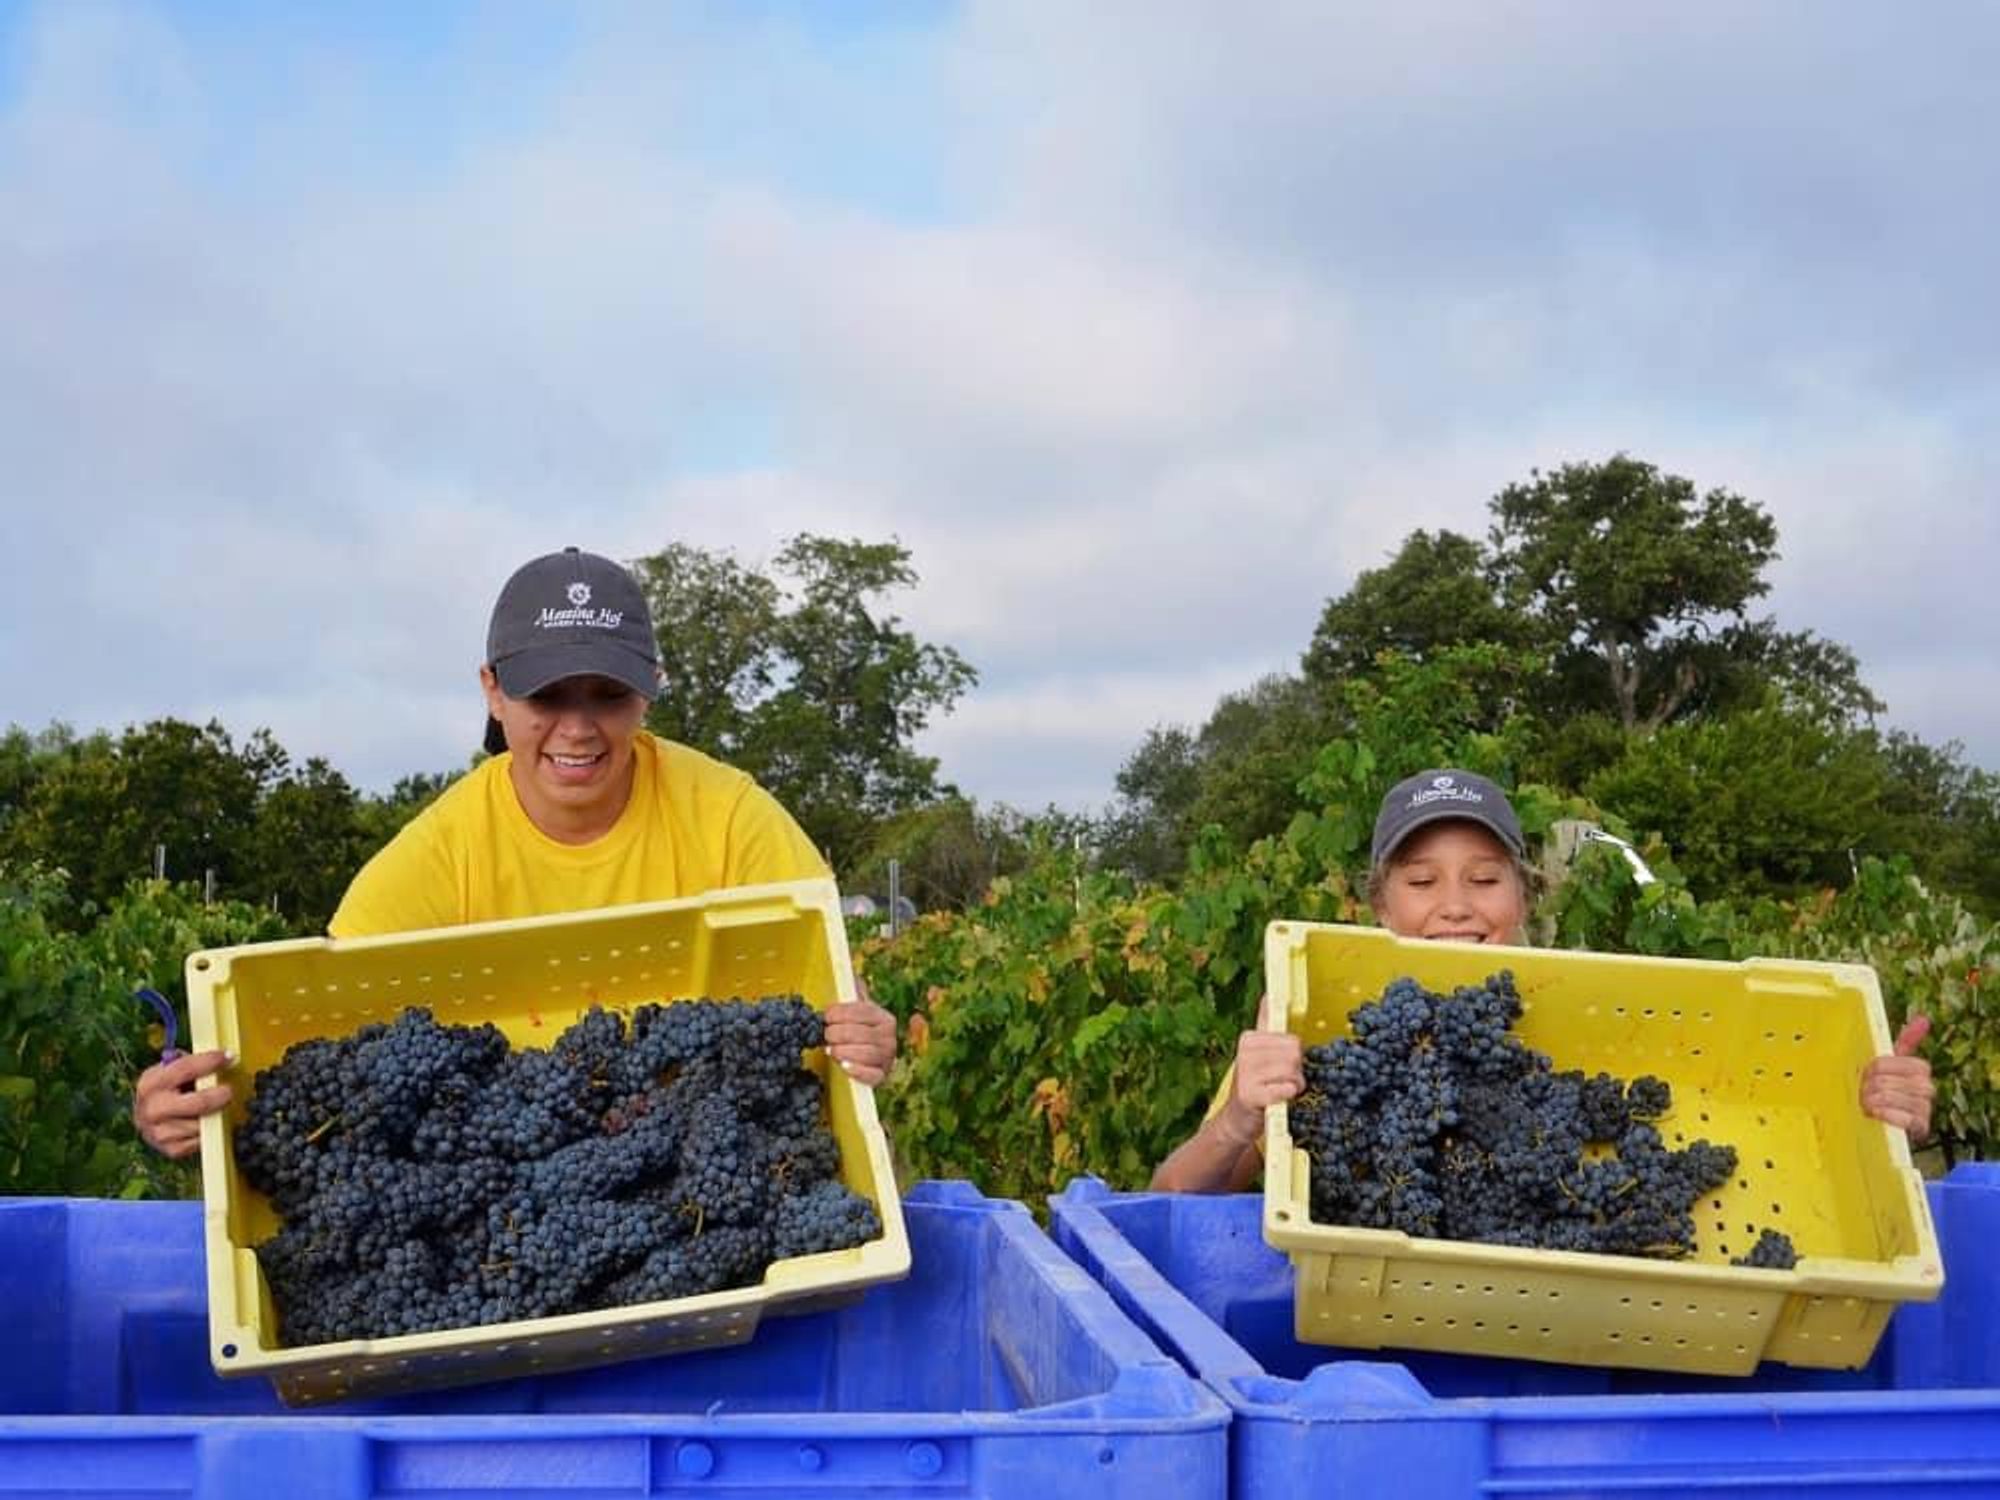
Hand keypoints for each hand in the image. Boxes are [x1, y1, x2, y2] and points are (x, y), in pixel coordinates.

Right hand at [132, 1049, 234, 1158]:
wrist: (145, 1121)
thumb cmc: (165, 1091)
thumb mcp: (168, 1072)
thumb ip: (188, 1063)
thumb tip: (221, 1056)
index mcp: (151, 1083)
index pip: (185, 1068)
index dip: (211, 1061)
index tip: (230, 1057)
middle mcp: (152, 1108)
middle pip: (200, 1102)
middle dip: (221, 1095)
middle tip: (229, 1090)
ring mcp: (160, 1132)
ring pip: (204, 1123)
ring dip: (216, 1114)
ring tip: (217, 1106)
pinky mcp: (172, 1149)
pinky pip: (201, 1140)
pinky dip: (209, 1131)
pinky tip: (206, 1122)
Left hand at [824, 976, 897, 1086]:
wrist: (863, 1058)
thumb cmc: (854, 1030)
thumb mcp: (854, 1010)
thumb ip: (851, 990)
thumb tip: (847, 965)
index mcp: (883, 1017)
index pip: (864, 1011)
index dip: (842, 1012)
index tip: (826, 1015)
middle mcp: (889, 1037)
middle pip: (863, 1034)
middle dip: (839, 1033)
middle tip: (826, 1034)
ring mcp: (887, 1058)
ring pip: (867, 1054)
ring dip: (844, 1051)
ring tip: (830, 1049)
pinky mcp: (881, 1077)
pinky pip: (872, 1076)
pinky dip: (858, 1071)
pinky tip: (844, 1066)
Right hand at [1218, 998, 1302, 1146]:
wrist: (1237, 1119)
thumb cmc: (1254, 1083)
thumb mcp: (1256, 1052)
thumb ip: (1265, 1023)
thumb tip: (1269, 995)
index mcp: (1249, 1038)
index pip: (1292, 1041)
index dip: (1293, 1056)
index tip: (1280, 1064)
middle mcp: (1245, 1052)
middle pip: (1295, 1056)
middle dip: (1295, 1072)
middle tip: (1279, 1081)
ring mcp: (1246, 1073)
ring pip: (1293, 1073)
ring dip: (1293, 1086)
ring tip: (1277, 1090)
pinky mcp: (1251, 1095)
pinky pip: (1285, 1089)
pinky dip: (1286, 1095)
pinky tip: (1277, 1099)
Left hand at [1860, 1016, 1934, 1141]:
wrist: (1870, 1117)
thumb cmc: (1876, 1086)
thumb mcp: (1885, 1062)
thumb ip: (1905, 1041)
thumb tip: (1924, 1019)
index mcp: (1919, 1071)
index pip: (1909, 1063)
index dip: (1884, 1067)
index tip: (1868, 1071)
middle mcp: (1927, 1090)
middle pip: (1903, 1080)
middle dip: (1876, 1084)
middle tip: (1862, 1090)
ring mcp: (1925, 1110)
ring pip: (1901, 1098)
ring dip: (1876, 1100)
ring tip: (1865, 1103)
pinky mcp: (1919, 1129)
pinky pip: (1907, 1119)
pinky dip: (1887, 1115)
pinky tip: (1875, 1113)